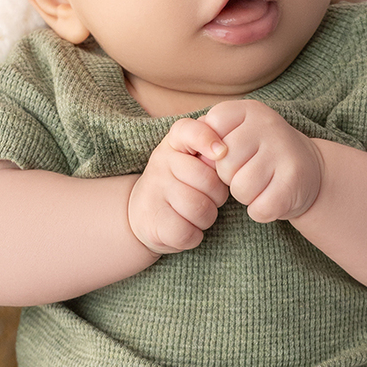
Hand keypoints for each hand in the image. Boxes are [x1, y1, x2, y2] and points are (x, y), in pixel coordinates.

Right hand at [127, 117, 229, 253]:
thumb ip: (211, 151)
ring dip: (207, 217)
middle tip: (208, 198)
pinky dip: (194, 235)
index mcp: (173, 143)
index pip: (189, 130)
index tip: (221, 153)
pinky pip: (189, 232)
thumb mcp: (193, 159)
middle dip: (218, 195)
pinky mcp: (154, 222)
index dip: (207, 139)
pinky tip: (186, 229)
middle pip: (207, 180)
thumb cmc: (180, 183)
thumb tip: (224, 153)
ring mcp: (154, 192)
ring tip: (196, 214)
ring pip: (201, 208)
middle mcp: (160, 162)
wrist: (142, 213)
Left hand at [203, 100, 322, 222]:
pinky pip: (258, 208)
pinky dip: (260, 210)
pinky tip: (271, 197)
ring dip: (245, 195)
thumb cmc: (260, 154)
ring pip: (240, 189)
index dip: (214, 150)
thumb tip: (200, 159)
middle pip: (224, 164)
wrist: (309, 170)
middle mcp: (268, 125)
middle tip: (248, 171)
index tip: (231, 152)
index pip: (211, 128)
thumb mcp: (236, 134)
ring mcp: (284, 153)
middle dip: (229, 176)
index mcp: (249, 110)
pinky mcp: (293, 183)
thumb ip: (209, 136)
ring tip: (260, 184)